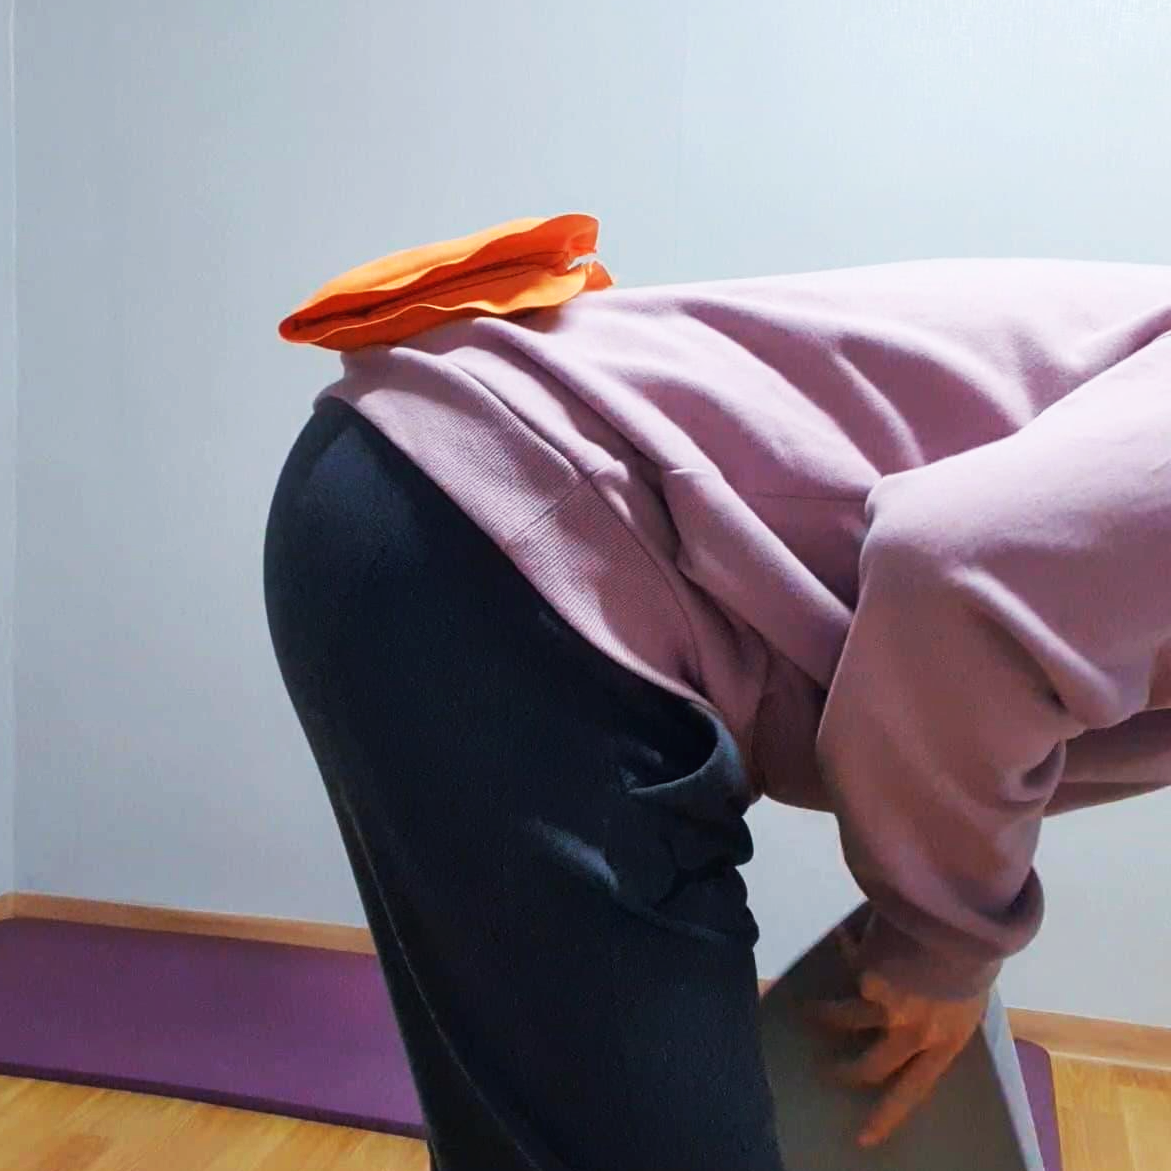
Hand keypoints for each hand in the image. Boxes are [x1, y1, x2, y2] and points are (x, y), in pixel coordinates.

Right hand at [805, 926, 988, 1147]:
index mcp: (946, 1042)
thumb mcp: (972, 995)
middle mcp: (914, 1033)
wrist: (965, 923)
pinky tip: (844, 938)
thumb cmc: (977, 957)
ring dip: (824, 1015)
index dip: (886, 1116)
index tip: (863, 1138)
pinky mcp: (869, 975)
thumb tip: (932, 1015)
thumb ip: (947, 1012)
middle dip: (844, 1071)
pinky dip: (847, 949)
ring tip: (809, 1010)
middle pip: (870, 1066)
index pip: (914, 1090)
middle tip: (827, 1071)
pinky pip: (852, 963)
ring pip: (846, 1019)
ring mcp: (889, 1006)